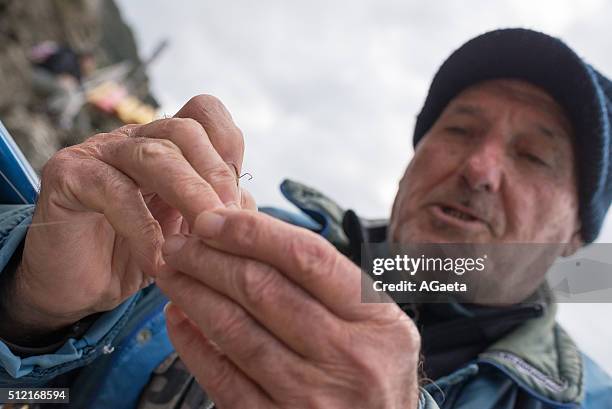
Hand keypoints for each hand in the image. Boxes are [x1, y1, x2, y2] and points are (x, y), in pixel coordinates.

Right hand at [2, 95, 249, 340]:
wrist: (79, 288)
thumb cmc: (139, 256)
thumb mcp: (188, 232)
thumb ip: (216, 211)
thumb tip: (245, 203)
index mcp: (166, 144)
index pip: (204, 111)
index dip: (228, 144)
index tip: (237, 190)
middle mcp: (134, 139)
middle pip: (183, 130)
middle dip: (215, 175)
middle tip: (229, 220)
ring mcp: (98, 152)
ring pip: (152, 155)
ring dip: (189, 195)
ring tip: (204, 235)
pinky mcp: (67, 175)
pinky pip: (113, 191)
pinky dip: (143, 229)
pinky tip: (159, 262)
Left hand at [157, 210, 420, 408]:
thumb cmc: (375, 371)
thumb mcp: (379, 323)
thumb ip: (331, 284)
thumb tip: (255, 239)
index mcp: (375, 320)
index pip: (305, 258)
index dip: (251, 232)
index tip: (212, 219)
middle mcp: (346, 358)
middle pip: (262, 290)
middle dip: (209, 258)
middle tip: (179, 243)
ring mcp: (310, 396)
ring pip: (235, 331)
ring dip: (193, 294)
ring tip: (172, 272)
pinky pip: (223, 380)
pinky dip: (192, 345)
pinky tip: (178, 319)